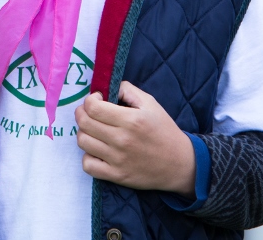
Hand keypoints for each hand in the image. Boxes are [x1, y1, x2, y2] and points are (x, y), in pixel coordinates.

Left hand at [74, 81, 196, 193]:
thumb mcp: (151, 103)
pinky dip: (88, 157)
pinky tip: (97, 150)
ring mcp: (118, 160)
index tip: (97, 100)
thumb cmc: (163, 130)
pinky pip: (88, 165)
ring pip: (83, 142)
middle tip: (91, 113)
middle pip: (84, 123)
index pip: (93, 107)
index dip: (89, 100)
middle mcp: (122, 140)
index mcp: (131, 120)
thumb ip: (128, 90)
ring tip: (95, 131)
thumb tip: (107, 87)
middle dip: (82, 113)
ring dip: (84, 133)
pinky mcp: (117, 176)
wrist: (180, 163)